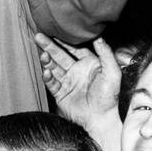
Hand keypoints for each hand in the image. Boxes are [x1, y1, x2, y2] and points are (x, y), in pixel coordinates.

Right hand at [35, 33, 122, 150]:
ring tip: (42, 54)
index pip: (74, 48)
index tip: (55, 31)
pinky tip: (46, 72)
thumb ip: (106, 54)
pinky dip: (48, 77)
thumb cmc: (110, 97)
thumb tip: (98, 37)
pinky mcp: (60, 93)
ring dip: (47, 60)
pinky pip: (52, 83)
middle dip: (49, 46)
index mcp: (89, 64)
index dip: (65, 40)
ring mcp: (67, 82)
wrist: (100, 118)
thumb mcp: (112, 72)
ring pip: (54, 67)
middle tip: (39, 36)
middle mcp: (76, 71)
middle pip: (60, 55)